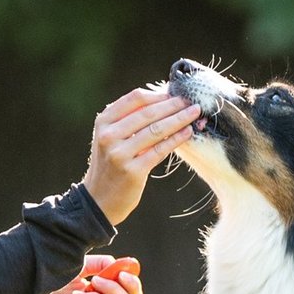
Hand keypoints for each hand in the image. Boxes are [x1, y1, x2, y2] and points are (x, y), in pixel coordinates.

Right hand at [83, 89, 199, 223]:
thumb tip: (163, 100)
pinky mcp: (133, 171)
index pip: (134, 99)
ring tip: (194, 114)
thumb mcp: (110, 137)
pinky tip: (187, 132)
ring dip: (179, 119)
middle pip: (148, 113)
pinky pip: (160, 150)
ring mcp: (119, 154)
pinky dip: (176, 139)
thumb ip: (128, 119)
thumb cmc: (110, 164)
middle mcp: (109, 136)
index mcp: (103, 122)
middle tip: (191, 102)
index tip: (175, 94)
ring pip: (156, 130)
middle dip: (173, 105)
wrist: (99, 199)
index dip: (158, 95)